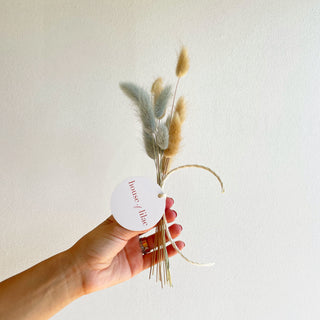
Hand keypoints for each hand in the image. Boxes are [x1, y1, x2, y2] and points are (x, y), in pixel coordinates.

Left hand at [67, 197, 183, 294]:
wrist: (83, 270)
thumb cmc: (94, 244)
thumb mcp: (116, 228)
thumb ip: (136, 222)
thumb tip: (154, 212)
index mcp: (123, 222)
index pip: (143, 211)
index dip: (155, 206)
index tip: (166, 201)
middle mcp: (130, 234)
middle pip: (151, 224)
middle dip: (164, 218)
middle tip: (173, 214)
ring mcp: (135, 249)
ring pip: (156, 239)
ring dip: (168, 234)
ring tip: (178, 229)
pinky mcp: (138, 264)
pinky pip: (155, 256)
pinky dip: (167, 252)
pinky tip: (177, 246)